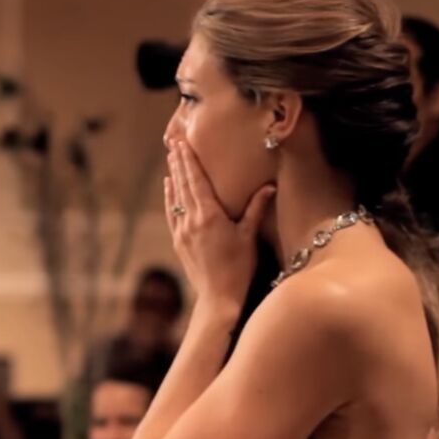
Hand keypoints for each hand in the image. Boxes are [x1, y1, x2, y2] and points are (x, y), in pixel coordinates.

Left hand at [163, 138, 275, 314]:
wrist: (217, 296)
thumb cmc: (238, 268)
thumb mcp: (249, 237)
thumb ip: (256, 209)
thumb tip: (269, 186)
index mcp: (209, 216)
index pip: (196, 181)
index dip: (189, 160)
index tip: (182, 143)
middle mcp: (191, 220)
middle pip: (183, 185)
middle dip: (178, 162)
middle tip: (174, 142)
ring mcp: (182, 231)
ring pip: (175, 197)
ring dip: (174, 176)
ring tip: (171, 158)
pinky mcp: (179, 241)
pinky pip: (171, 212)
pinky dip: (170, 197)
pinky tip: (169, 187)